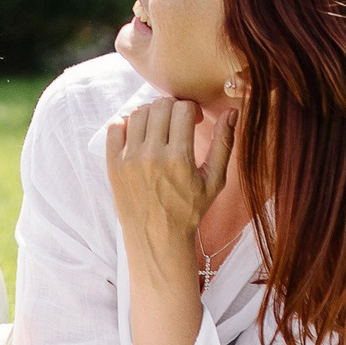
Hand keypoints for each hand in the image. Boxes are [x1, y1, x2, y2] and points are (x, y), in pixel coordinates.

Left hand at [104, 98, 232, 272]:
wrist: (157, 238)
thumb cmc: (189, 211)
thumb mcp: (214, 181)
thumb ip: (224, 144)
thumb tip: (232, 112)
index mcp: (179, 159)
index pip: (182, 109)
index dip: (191, 109)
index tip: (194, 120)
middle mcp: (151, 156)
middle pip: (160, 106)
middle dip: (172, 108)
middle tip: (177, 122)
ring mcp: (129, 160)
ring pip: (138, 113)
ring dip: (151, 114)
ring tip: (159, 128)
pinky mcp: (113, 165)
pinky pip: (115, 127)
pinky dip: (127, 123)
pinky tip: (139, 134)